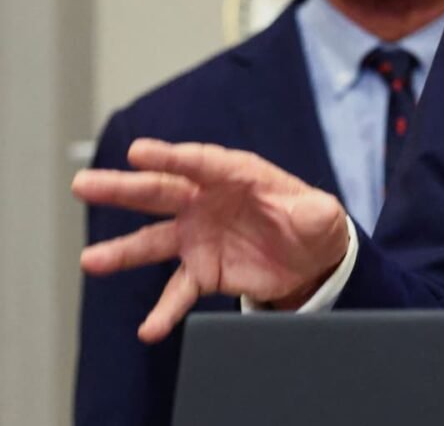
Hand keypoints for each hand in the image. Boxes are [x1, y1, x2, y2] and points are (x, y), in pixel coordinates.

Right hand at [73, 138, 348, 342]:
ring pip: (153, 240)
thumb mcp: (322, 214)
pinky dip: (164, 310)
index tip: (138, 152)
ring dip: (122, 252)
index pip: (201, 163)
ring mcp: (198, 237)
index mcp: (236, 176)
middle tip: (83, 184)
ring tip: (91, 261)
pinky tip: (149, 329)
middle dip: (122, 188)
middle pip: (161, 192)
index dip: (171, 157)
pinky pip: (178, 291)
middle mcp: (207, 202)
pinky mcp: (201, 270)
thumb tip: (317, 212)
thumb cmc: (310, 222)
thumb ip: (317, 212)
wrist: (309, 258)